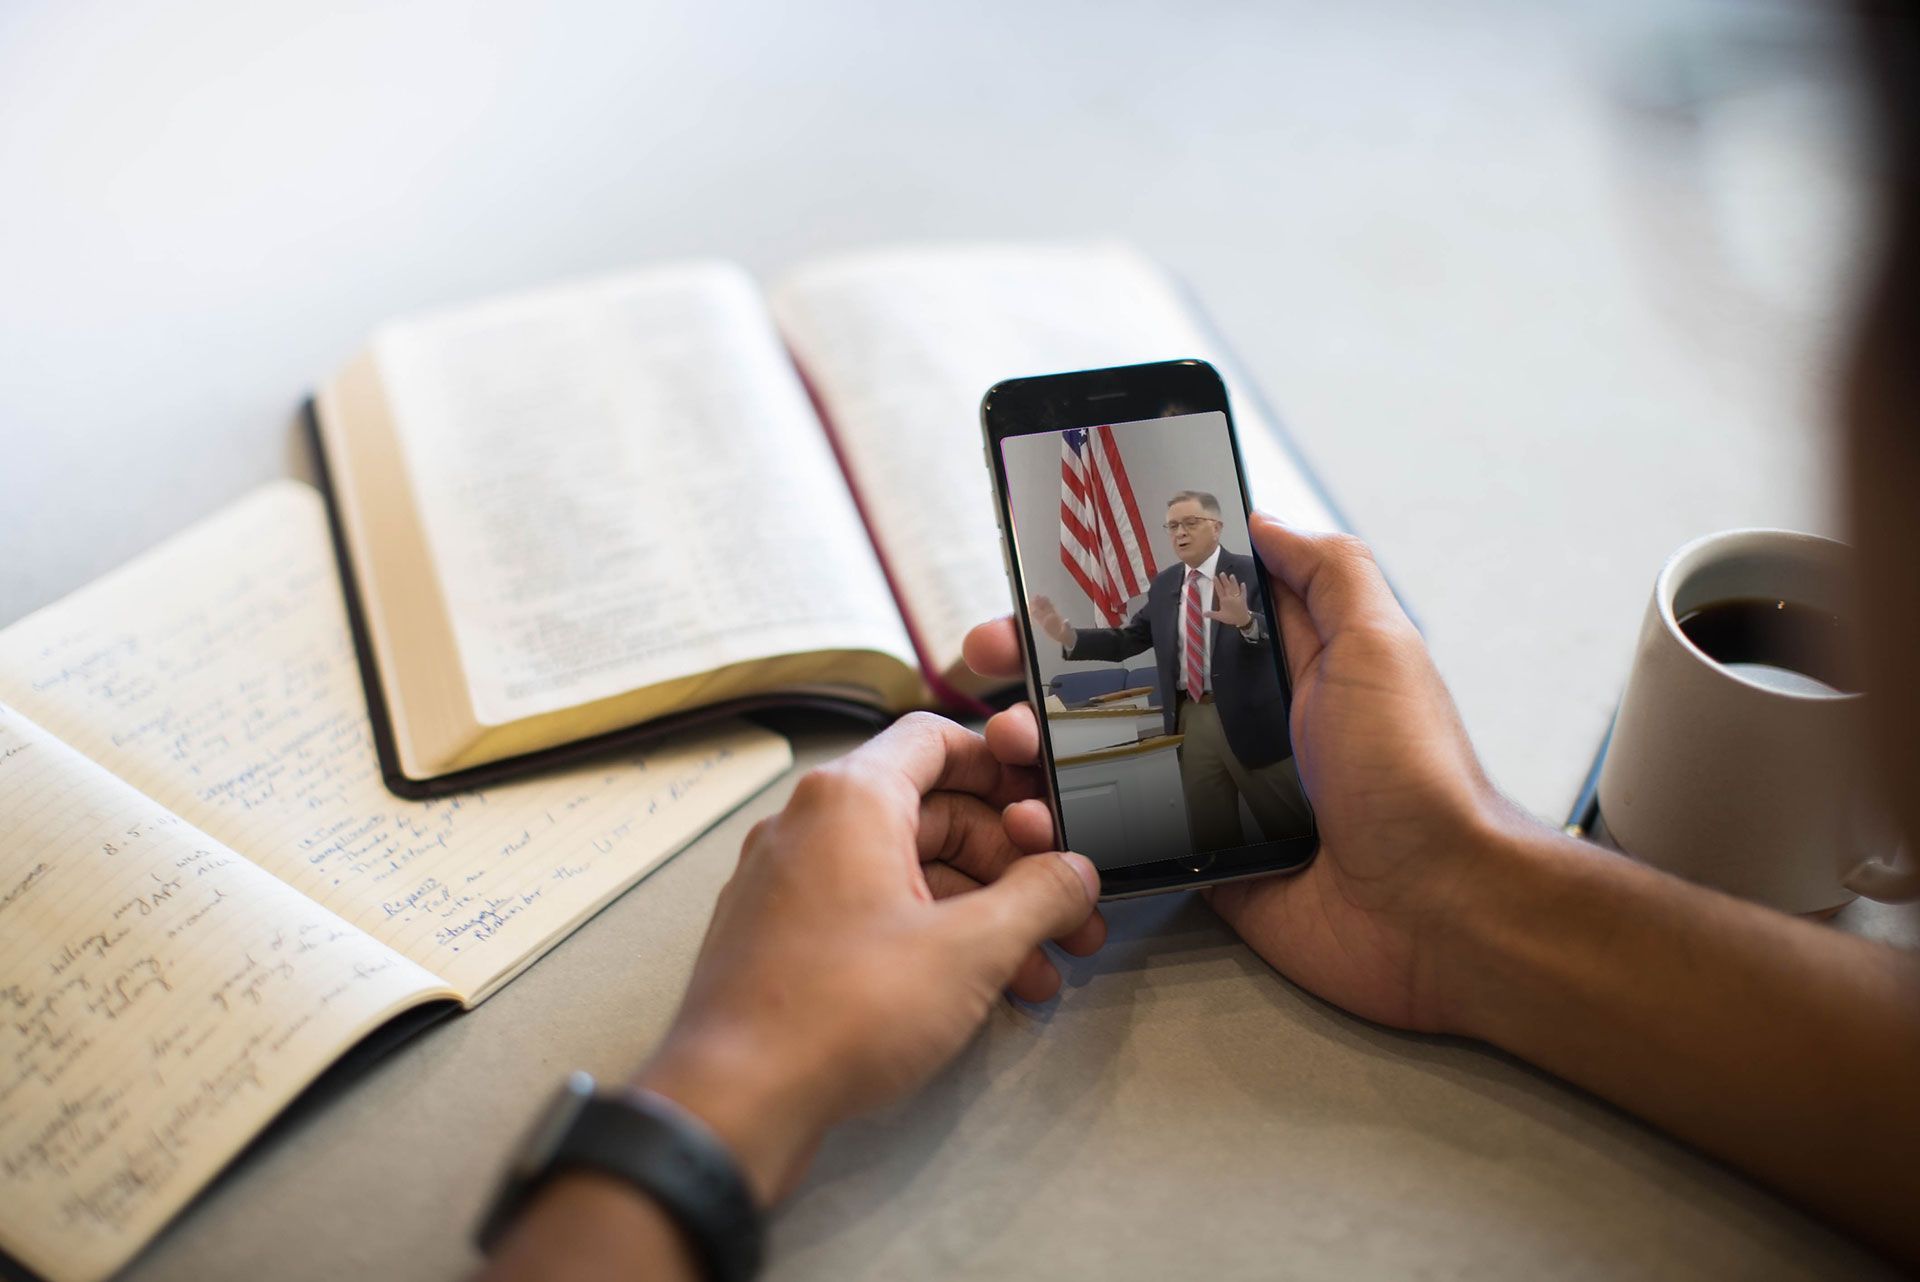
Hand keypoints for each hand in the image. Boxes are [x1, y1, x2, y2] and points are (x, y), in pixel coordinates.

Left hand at [634, 713, 1104, 1204]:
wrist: (737, 1100)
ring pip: (907, 871)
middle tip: (1063, 908)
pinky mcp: (783, 934)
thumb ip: (1037, 898)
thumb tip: (1073, 875)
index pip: (937, 739)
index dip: (1003, 766)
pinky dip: (930, 937)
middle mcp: (811, 825)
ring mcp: (790, 880)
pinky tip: (979, 988)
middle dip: (1010, 863)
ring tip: (1038, 969)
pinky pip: (872, 911)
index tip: (1047, 805)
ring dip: (980, 913)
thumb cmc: (834, 1013)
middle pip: (933, 812)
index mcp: (849, 799)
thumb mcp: (969, 949)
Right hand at [963, 514, 1528, 1034]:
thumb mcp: (1381, 646)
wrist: (1435, 913)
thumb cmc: (1413, 775)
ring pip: (1103, 754)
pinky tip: (1026, 810)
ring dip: (1040, 741)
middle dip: (1046, 665)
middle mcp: (1237, 718)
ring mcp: (1211, 790)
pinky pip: (1117, 834)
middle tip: (991, 658)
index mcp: (1276, 661)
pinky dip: (1065, 824)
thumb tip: (1259, 518)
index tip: (1043, 579)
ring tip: (1003, 737)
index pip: (1175, 608)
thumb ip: (1328, 573)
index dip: (1110, 591)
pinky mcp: (1197, 858)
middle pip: (1120, 677)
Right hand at [1205, 571, 1253, 629]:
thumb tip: (1203, 613)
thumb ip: (1211, 614)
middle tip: (1222, 573)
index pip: (1219, 590)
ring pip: (1235, 588)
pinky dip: (1243, 588)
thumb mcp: (1220, 617)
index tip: (1215, 577)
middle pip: (1227, 587)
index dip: (1217, 584)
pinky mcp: (1243, 599)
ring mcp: (1237, 597)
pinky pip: (1243, 592)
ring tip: (1232, 575)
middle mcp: (1231, 597)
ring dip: (1233, 582)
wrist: (1242, 621)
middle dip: (1224, 580)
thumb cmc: (1230, 618)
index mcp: (1224, 600)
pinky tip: (1243, 583)